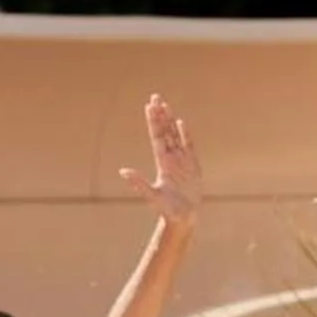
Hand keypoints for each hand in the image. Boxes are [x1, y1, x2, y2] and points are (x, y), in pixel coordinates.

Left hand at [118, 93, 200, 222]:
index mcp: (162, 163)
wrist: (183, 219)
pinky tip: (181, 123)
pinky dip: (185, 135)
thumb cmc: (167, 210)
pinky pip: (189, 147)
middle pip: (164, 132)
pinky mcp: (193, 166)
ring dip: (170, 121)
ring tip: (165, 105)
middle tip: (155, 97)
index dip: (153, 121)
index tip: (149, 106)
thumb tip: (123, 171)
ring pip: (175, 136)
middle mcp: (171, 159)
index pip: (157, 137)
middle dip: (160, 115)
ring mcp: (182, 161)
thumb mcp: (151, 195)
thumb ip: (138, 183)